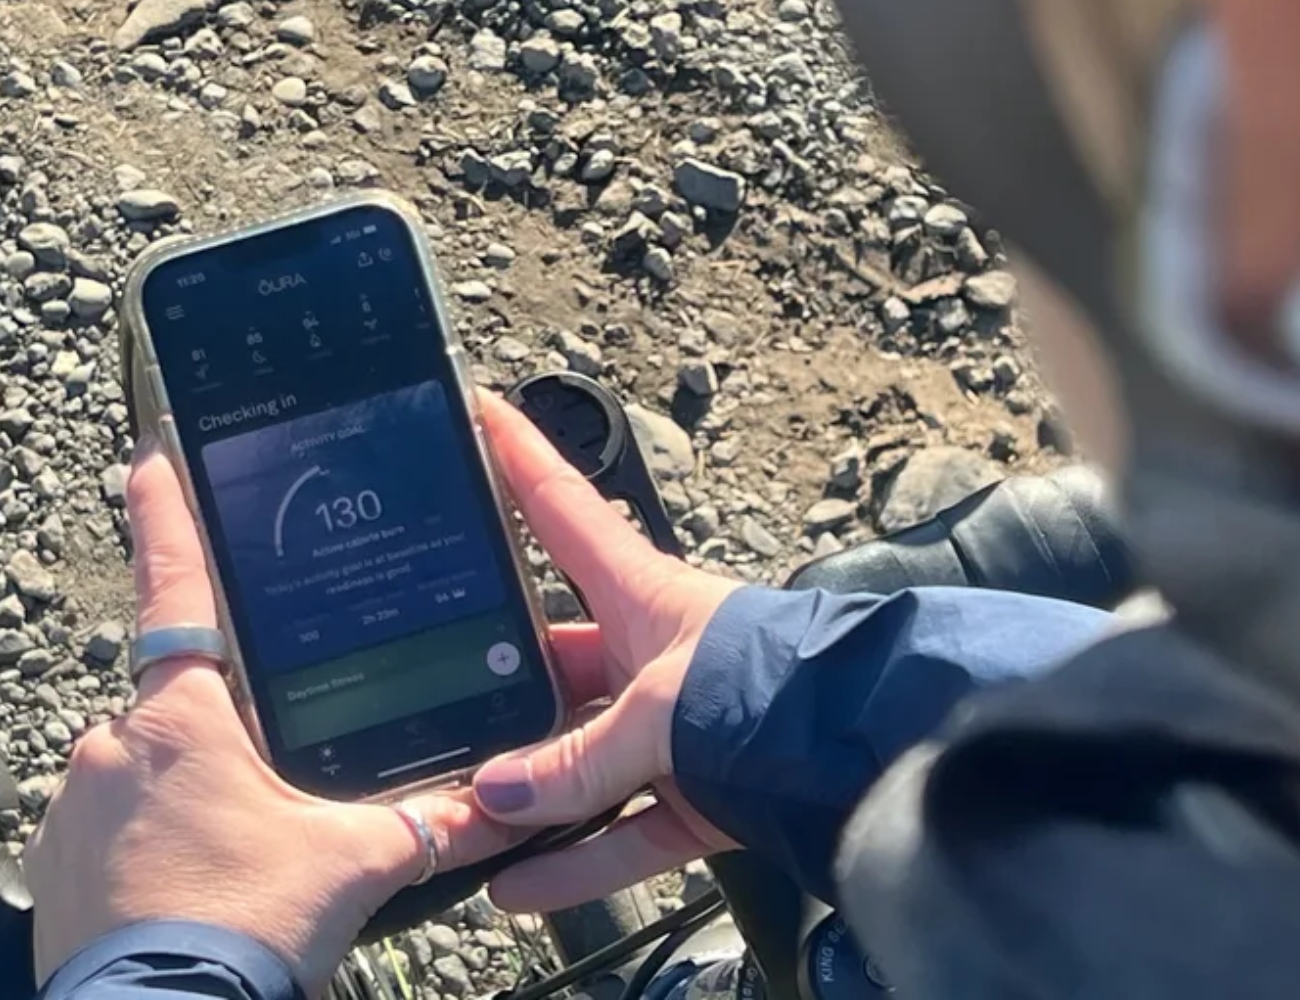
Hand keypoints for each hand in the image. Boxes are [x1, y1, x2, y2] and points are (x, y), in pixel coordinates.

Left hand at [23, 435, 518, 993]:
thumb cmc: (241, 932)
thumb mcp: (350, 865)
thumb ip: (424, 823)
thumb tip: (493, 804)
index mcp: (182, 718)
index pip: (174, 586)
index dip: (166, 513)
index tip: (150, 454)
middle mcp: (113, 745)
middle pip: (177, 706)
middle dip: (222, 739)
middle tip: (265, 804)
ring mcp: (75, 806)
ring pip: (143, 775)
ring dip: (185, 802)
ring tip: (233, 870)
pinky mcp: (56, 867)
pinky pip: (108, 834)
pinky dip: (148, 852)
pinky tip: (191, 896)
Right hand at [468, 392, 744, 911]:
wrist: (873, 755)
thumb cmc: (778, 690)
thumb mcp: (663, 713)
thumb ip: (579, 763)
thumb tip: (497, 795)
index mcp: (640, 591)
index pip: (560, 508)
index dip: (517, 456)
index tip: (475, 411)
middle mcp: (648, 651)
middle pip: (552, 663)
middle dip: (496, 689)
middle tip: (426, 700)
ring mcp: (670, 728)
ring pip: (579, 762)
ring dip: (527, 798)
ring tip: (459, 821)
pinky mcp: (696, 795)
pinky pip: (620, 832)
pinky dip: (575, 863)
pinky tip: (519, 888)